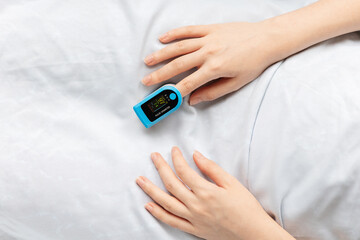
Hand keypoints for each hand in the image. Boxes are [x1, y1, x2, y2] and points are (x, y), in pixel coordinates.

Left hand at [136, 147, 294, 239]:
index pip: (184, 171)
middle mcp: (196, 205)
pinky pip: (171, 221)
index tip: (173, 151)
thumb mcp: (232, 183)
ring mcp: (193, 218)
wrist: (253, 233)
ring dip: (151, 190)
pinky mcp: (193, 229)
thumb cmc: (245, 208)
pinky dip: (158, 213)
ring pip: (166, 203)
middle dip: (160, 168)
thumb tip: (196, 155)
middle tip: (154, 157)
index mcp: (206, 192)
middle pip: (171, 184)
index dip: (176, 159)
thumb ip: (211, 168)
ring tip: (140, 180)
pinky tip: (149, 205)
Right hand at [142, 22, 276, 104]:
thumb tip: (194, 100)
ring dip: (161, 54)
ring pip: (179, 46)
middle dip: (160, 74)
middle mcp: (208, 52)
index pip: (189, 83)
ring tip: (148, 61)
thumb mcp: (236, 83)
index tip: (163, 97)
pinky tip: (162, 38)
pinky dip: (174, 33)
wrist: (266, 40)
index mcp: (215, 68)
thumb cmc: (253, 62)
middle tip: (146, 80)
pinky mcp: (210, 29)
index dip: (174, 91)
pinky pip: (189, 30)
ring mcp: (208, 39)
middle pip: (178, 64)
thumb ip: (213, 92)